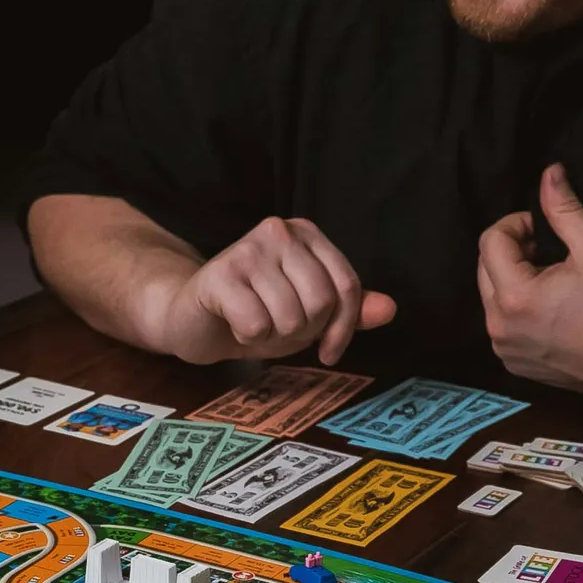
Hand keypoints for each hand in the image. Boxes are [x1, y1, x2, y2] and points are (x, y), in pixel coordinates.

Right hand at [148, 217, 395, 364]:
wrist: (193, 319)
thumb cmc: (255, 312)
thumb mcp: (309, 313)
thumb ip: (348, 310)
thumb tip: (390, 310)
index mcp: (306, 233)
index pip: (347, 285)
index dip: (344, 328)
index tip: (329, 351)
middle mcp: (279, 231)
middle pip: (321, 302)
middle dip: (303, 331)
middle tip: (278, 329)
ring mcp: (247, 249)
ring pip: (290, 316)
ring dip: (274, 337)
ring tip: (256, 325)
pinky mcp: (219, 274)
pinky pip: (257, 324)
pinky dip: (248, 337)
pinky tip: (235, 324)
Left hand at [477, 164, 582, 396]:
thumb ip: (564, 210)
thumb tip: (549, 173)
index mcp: (514, 297)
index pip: (490, 240)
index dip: (517, 225)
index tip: (545, 230)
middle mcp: (498, 326)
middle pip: (485, 267)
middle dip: (513, 251)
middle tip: (550, 254)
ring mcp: (503, 348)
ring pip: (492, 295)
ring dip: (514, 279)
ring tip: (553, 282)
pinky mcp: (511, 363)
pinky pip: (501, 323)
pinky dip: (517, 309)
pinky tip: (551, 310)